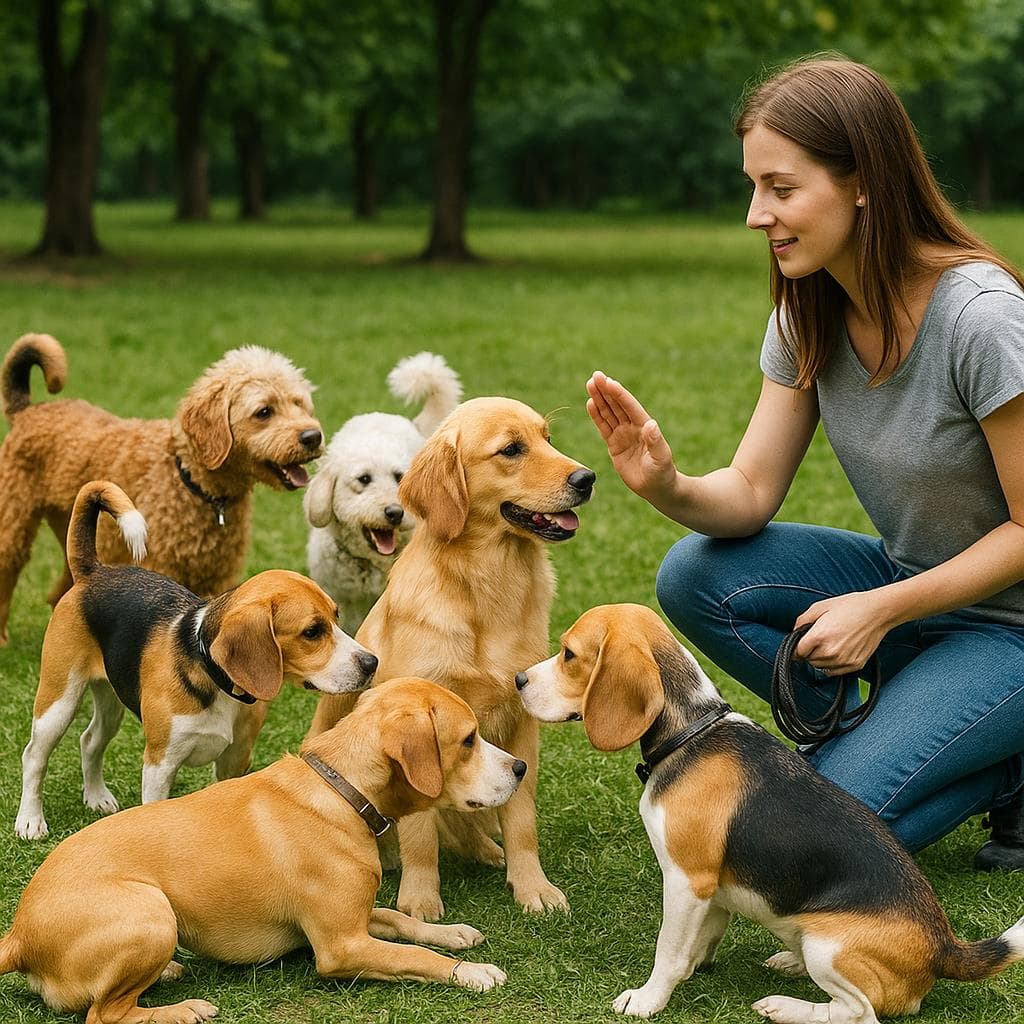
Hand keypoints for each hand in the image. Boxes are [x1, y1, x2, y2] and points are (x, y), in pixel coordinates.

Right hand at [586, 371, 679, 504]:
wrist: (657, 488)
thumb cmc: (662, 474)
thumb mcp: (661, 458)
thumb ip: (655, 442)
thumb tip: (651, 424)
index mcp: (645, 427)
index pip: (630, 407)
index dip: (619, 394)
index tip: (609, 382)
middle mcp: (633, 427)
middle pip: (617, 405)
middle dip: (606, 390)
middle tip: (595, 376)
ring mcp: (623, 434)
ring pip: (609, 413)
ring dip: (600, 399)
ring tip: (590, 384)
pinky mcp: (614, 444)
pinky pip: (604, 427)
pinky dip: (597, 415)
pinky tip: (590, 403)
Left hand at [793, 592, 889, 675]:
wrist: (878, 612)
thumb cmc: (850, 606)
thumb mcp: (820, 607)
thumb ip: (802, 621)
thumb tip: (794, 632)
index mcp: (819, 636)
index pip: (797, 652)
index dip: (797, 646)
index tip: (801, 643)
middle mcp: (830, 652)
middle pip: (808, 660)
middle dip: (809, 651)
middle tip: (818, 639)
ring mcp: (843, 660)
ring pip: (820, 667)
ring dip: (820, 658)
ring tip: (830, 643)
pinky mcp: (854, 665)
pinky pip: (833, 671)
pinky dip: (831, 664)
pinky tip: (838, 650)